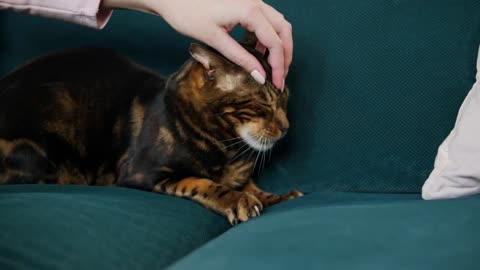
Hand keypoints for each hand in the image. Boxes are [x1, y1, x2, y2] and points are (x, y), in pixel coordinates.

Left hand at [102, 0, 292, 89]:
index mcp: (250, 10)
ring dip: (278, 45)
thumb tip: (260, 77)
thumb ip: (240, 58)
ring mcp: (252, 0)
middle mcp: (255, 2)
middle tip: (280, 77)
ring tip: (272, 68)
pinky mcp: (245, 2)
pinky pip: (266, 20)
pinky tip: (259, 52)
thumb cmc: (187, 14)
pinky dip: (268, 36)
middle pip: (283, 30)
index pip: (275, 42)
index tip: (277, 84)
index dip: (278, 66)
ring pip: (277, 23)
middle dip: (285, 55)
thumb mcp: (215, 40)